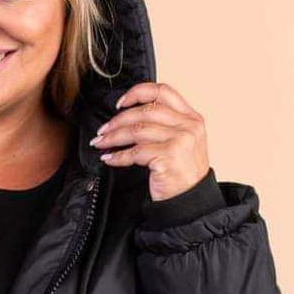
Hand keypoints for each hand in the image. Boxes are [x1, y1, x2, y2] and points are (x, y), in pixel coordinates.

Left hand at [89, 81, 210, 200]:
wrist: (191, 202)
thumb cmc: (183, 175)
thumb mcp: (183, 143)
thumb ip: (166, 126)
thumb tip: (130, 116)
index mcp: (192, 118)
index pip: (163, 91)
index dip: (138, 92)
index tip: (121, 103)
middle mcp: (188, 126)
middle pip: (145, 111)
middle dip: (118, 120)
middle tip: (104, 129)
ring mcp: (179, 141)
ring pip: (137, 130)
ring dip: (114, 136)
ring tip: (101, 142)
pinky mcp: (168, 157)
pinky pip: (135, 152)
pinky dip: (118, 156)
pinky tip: (109, 158)